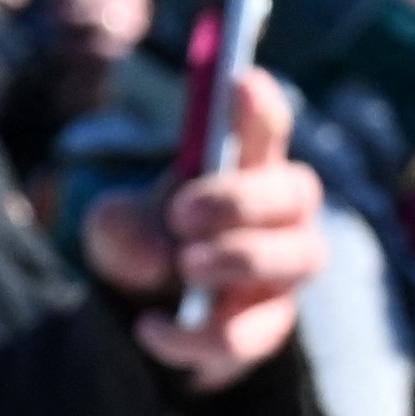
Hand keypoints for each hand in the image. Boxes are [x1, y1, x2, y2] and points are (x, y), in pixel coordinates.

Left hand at [87, 51, 318, 388]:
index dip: (260, 106)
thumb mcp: (113, 227)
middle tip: (180, 213)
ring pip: (301, 257)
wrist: (150, 312)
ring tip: (186, 264)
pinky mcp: (269, 325)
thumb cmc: (146, 243)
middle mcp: (281, 214)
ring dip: (243, 257)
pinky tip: (150, 326)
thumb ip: (124, 229)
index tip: (240, 82)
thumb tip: (158, 258)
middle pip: (296, 192)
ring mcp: (283, 271)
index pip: (267, 127)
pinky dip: (198, 334)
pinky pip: (253, 332)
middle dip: (240, 199)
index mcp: (245, 168)